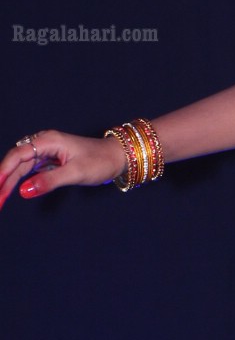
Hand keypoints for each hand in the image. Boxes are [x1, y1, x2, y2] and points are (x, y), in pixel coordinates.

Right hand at [0, 130, 125, 210]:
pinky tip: (12, 190)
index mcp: (48, 141)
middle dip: (3, 180)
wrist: (118, 157)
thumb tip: (23, 191)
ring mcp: (46, 151)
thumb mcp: (75, 173)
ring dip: (9, 182)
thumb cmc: (100, 161)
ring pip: (21, 167)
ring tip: (0, 199)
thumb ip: (48, 182)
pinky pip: (29, 169)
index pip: (18, 155)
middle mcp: (43, 143)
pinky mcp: (50, 160)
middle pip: (16, 161)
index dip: (3, 171)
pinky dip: (20, 181)